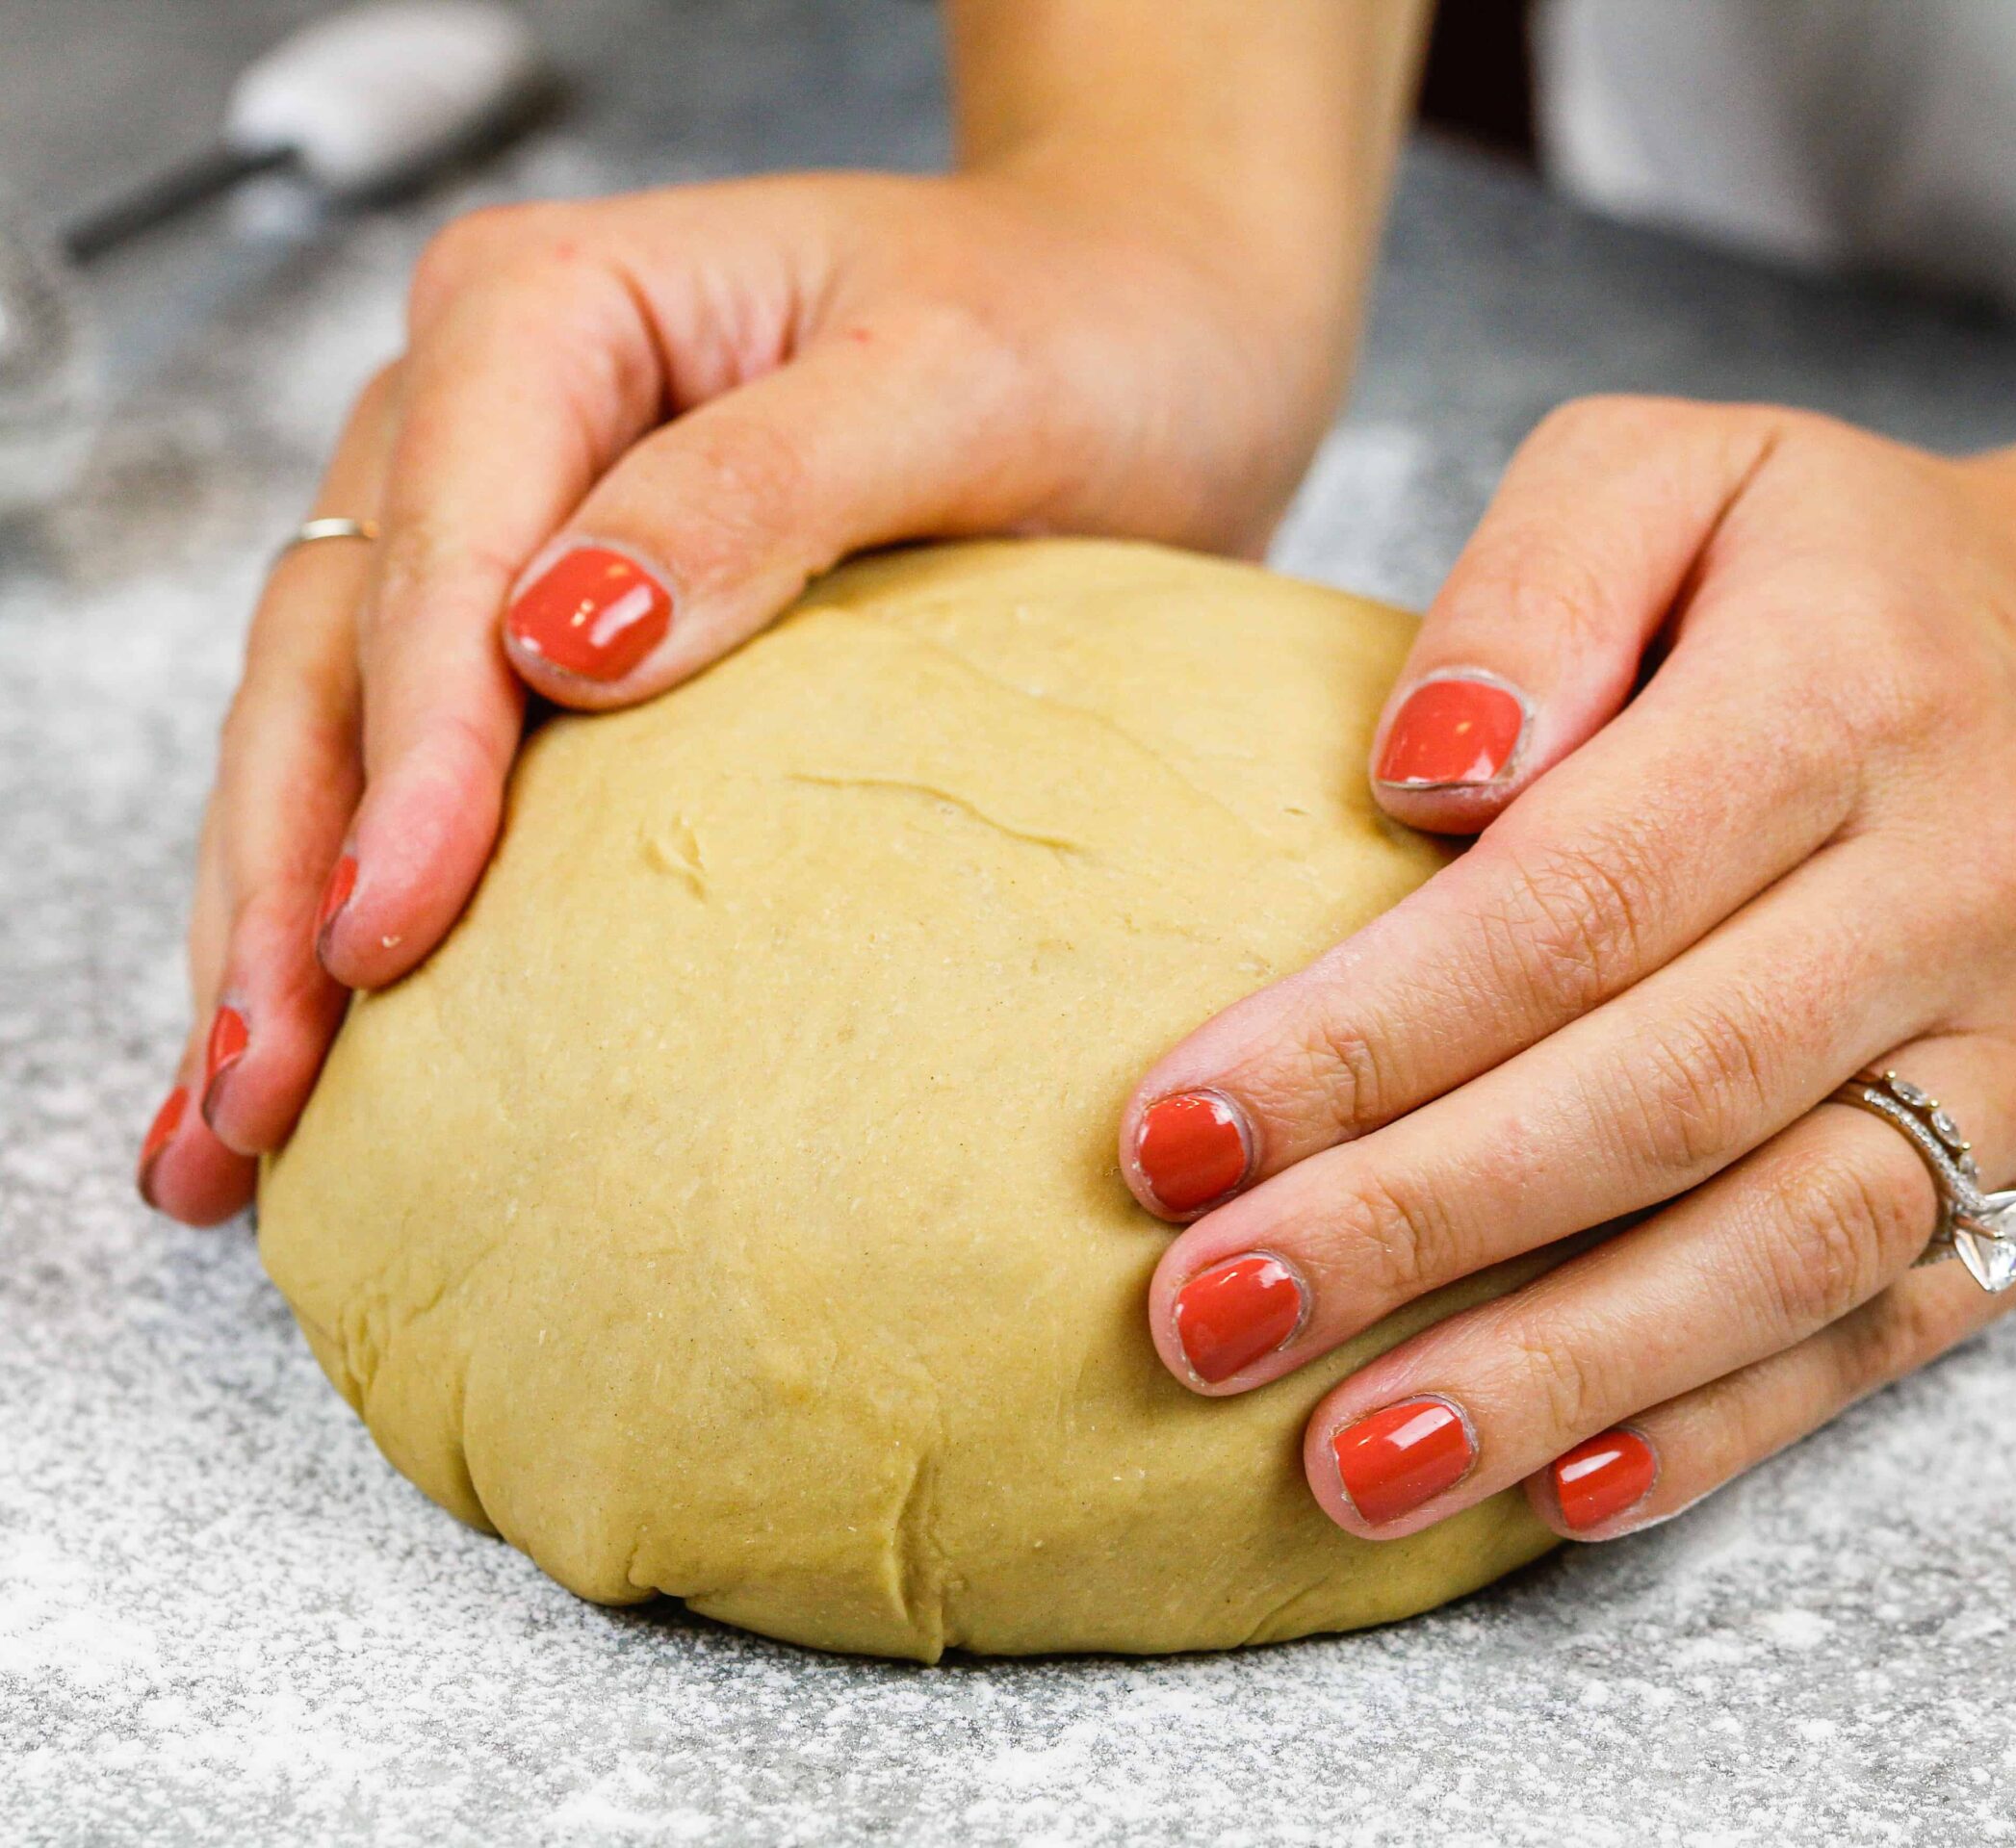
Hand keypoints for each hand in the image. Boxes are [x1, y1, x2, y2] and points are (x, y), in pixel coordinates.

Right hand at [138, 166, 1353, 1223]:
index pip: (441, 552)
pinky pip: (430, 761)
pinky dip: (372, 893)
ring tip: (242, 1117)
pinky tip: (334, 1035)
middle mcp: (488, 406)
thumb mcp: (955, 387)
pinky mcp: (559, 626)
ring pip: (338, 724)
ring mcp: (506, 519)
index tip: (390, 930)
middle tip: (264, 1084)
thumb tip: (559, 641)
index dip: (410, 756)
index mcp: (554, 311)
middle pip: (336, 654)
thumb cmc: (1080, 333)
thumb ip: (762, 487)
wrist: (1150, 328)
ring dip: (282, 915)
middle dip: (287, 873)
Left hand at [1120, 393, 2015, 1541]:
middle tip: (1204, 1322)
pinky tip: (1557, 1491)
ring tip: (1342, 1464)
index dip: (1363, 1037)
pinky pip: (1886, 1331)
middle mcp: (1962, 889)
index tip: (1171, 1137)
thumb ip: (1535, 586)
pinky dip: (1720, 1427)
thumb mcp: (1695, 471)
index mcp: (1844, 696)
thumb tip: (1419, 779)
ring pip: (1779, 1251)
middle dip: (1412, 1228)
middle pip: (1657, 1095)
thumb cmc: (1866, 577)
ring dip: (1551, 1375)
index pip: (1571, 902)